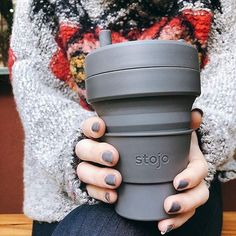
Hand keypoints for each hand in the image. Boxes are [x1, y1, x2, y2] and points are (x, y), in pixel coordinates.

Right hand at [75, 109, 207, 229]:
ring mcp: (92, 168)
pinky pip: (92, 191)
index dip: (92, 125)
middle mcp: (94, 149)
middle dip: (96, 151)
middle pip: (83, 148)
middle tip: (113, 157)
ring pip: (84, 170)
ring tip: (116, 180)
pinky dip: (101, 194)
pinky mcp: (96, 186)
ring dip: (98, 175)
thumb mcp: (161, 136)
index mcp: (104, 133)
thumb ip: (176, 125)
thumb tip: (195, 116)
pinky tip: (114, 197)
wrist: (138, 171)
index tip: (102, 127)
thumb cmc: (147, 149)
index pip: (90, 125)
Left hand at [158, 110, 208, 233]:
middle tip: (168, 206)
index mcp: (195, 162)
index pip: (199, 171)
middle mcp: (194, 179)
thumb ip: (188, 122)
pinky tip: (161, 226)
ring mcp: (187, 191)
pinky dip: (172, 222)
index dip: (191, 178)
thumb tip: (195, 114)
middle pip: (199, 194)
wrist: (173, 151)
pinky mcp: (176, 198)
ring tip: (163, 225)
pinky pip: (179, 214)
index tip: (177, 182)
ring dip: (179, 218)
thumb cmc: (175, 141)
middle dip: (186, 203)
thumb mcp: (180, 131)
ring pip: (190, 208)